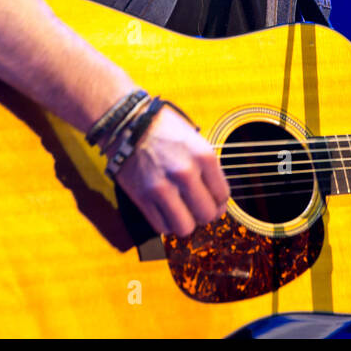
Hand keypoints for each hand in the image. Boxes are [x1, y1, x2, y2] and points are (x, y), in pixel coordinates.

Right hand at [111, 103, 230, 237]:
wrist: (128, 122)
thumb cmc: (163, 128)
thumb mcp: (195, 139)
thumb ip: (207, 168)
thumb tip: (217, 197)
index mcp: (203, 156)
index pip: (222, 195)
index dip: (219, 201)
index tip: (212, 199)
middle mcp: (185, 173)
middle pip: (207, 214)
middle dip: (205, 214)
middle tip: (198, 208)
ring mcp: (163, 187)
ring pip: (185, 227)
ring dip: (186, 222)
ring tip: (182, 212)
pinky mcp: (143, 197)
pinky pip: (161, 226)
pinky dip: (166, 223)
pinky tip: (166, 211)